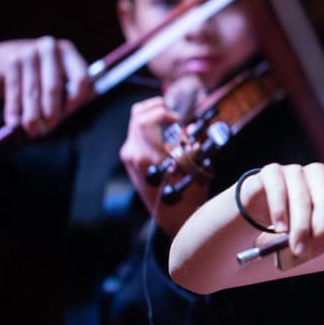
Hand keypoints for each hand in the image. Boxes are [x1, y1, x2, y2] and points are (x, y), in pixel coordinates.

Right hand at [0, 37, 91, 136]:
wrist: (3, 60)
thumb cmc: (38, 74)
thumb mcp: (57, 77)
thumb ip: (70, 91)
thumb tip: (74, 112)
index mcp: (68, 52)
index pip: (80, 76)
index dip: (76, 97)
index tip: (69, 113)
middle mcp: (49, 48)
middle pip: (54, 86)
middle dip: (51, 111)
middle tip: (48, 129)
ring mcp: (28, 52)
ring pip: (33, 91)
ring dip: (32, 114)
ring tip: (32, 131)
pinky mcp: (10, 59)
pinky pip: (14, 89)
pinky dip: (14, 108)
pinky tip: (13, 122)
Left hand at [119, 94, 206, 234]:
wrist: (172, 215)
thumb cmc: (186, 195)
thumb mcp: (194, 168)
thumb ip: (191, 144)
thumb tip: (188, 128)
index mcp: (147, 157)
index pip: (145, 120)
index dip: (164, 113)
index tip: (178, 120)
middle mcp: (134, 154)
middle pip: (138, 114)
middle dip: (158, 108)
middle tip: (174, 116)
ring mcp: (129, 155)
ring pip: (135, 119)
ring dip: (153, 114)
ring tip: (169, 119)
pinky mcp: (130, 156)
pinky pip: (136, 130)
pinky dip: (150, 123)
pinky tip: (165, 130)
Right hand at [239, 163, 323, 257]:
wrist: (256, 206)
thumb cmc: (293, 219)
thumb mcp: (313, 227)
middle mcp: (319, 174)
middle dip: (323, 226)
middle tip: (317, 247)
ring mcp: (295, 170)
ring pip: (302, 197)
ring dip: (300, 227)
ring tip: (296, 247)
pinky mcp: (272, 172)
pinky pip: (278, 190)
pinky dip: (280, 211)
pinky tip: (280, 228)